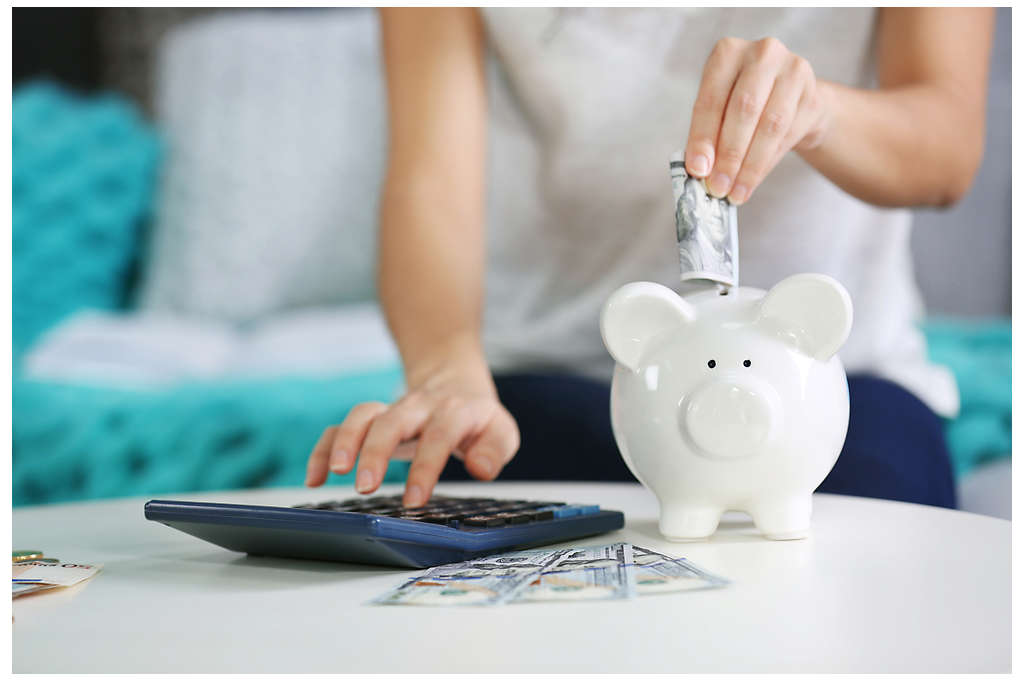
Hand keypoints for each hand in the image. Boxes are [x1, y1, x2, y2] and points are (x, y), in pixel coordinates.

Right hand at [304, 350, 519, 506]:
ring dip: (345, 442)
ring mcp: (392, 410)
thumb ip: (494, 450)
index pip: (439, 435)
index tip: (414, 501)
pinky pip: (341, 427)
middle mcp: (419, 407)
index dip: (425, 467)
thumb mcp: (500, 431)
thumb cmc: (477, 416)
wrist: (453, 380)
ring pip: (363, 416)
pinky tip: (314, 477)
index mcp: (454, 411)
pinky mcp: (372, 419)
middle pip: (393, 421)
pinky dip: (324, 449)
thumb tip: (480, 469)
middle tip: (365, 487)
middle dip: (376, 452)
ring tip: (334, 474)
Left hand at [684, 37, 832, 204]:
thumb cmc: (744, 104)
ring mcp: (793, 70)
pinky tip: (753, 182)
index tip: (698, 170)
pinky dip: (767, 164)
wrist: (790, 98)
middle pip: (744, 110)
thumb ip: (708, 135)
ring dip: (750, 165)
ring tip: (735, 192)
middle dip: (729, 155)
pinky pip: (788, 135)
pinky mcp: (813, 94)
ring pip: (770, 125)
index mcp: (728, 52)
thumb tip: (700, 170)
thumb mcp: (719, 111)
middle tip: (718, 187)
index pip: (712, 100)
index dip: (703, 138)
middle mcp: (763, 54)